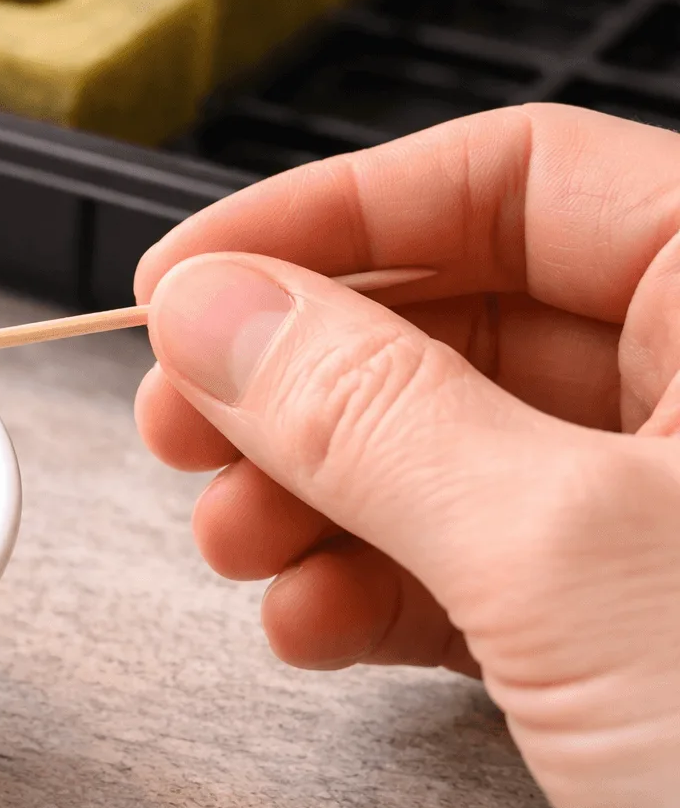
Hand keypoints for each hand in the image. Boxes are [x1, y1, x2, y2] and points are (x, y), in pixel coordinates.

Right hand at [133, 104, 679, 807]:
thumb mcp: (568, 555)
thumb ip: (370, 412)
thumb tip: (213, 307)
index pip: (510, 180)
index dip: (327, 218)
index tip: (186, 278)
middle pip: (456, 322)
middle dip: (297, 383)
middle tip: (177, 423)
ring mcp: (673, 516)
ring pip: (449, 455)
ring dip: (314, 499)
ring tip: (232, 547)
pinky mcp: (639, 627)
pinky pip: (476, 569)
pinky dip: (373, 593)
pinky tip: (310, 626)